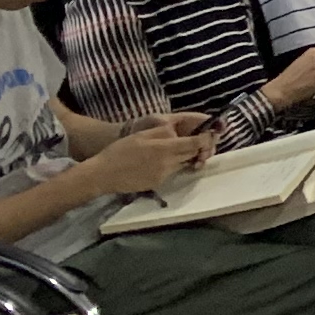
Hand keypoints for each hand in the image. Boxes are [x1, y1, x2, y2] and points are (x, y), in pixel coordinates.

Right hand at [76, 123, 210, 195]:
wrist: (102, 174)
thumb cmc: (119, 151)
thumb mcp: (141, 135)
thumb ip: (163, 132)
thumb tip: (179, 130)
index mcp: (165, 148)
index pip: (195, 143)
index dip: (206, 138)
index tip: (211, 134)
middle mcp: (168, 163)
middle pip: (193, 154)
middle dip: (199, 148)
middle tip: (199, 141)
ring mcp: (164, 175)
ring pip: (183, 164)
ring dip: (185, 157)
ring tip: (178, 150)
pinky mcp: (158, 183)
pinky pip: (172, 172)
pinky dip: (173, 165)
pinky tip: (161, 161)